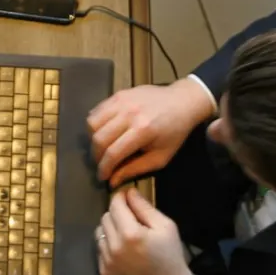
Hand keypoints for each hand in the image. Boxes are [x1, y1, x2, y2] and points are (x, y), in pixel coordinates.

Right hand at [87, 78, 214, 186]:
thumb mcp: (160, 157)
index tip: (102, 177)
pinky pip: (96, 110)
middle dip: (96, 156)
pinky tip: (104, 131)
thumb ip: (135, 169)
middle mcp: (129, 113)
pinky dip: (95, 124)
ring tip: (102, 147)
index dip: (104, 168)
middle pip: (99, 138)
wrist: (183, 101)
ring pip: (92, 123)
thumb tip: (112, 181)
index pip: (112, 153)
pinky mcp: (118, 94)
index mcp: (143, 130)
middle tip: (101, 163)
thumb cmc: (175, 132)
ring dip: (93, 139)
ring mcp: (122, 101)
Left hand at [96, 188, 192, 274]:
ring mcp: (107, 260)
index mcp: (130, 233)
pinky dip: (108, 245)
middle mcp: (114, 246)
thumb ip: (145, 207)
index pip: (115, 205)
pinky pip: (100, 249)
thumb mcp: (165, 227)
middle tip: (131, 218)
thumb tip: (129, 192)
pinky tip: (123, 250)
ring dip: (111, 229)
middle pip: (105, 217)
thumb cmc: (170, 255)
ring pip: (100, 233)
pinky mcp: (104, 271)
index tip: (127, 196)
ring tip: (127, 235)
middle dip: (116, 213)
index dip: (120, 197)